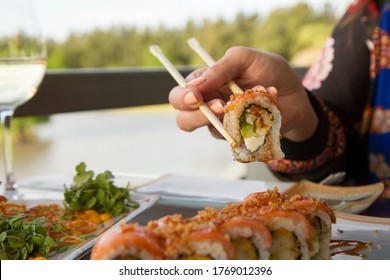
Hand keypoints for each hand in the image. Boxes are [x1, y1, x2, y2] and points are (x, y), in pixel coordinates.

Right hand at [168, 46, 317, 141]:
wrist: (297, 97)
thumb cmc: (270, 72)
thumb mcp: (246, 59)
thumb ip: (221, 68)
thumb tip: (195, 85)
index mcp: (207, 82)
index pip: (182, 91)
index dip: (183, 96)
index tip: (196, 96)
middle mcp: (209, 103)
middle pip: (183, 116)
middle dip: (193, 114)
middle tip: (216, 107)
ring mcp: (222, 122)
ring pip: (204, 129)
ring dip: (218, 122)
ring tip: (236, 111)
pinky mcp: (237, 136)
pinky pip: (230, 137)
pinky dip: (246, 124)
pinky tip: (262, 112)